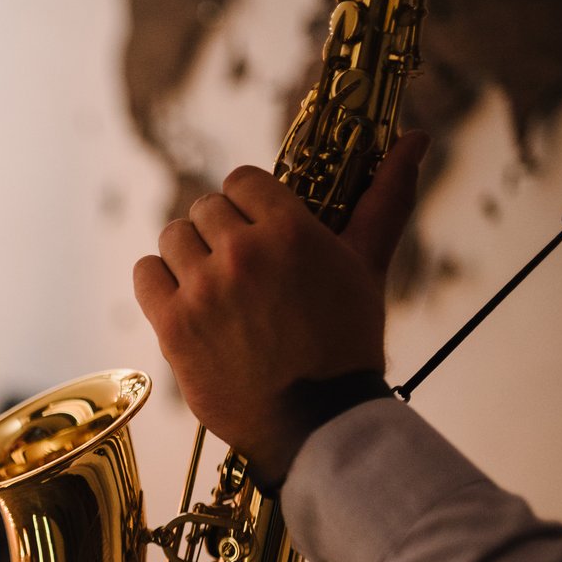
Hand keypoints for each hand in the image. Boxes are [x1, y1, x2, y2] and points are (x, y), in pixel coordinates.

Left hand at [133, 131, 429, 482]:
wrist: (317, 422)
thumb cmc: (346, 343)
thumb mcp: (367, 267)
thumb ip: (385, 200)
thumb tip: (416, 139)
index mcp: (290, 230)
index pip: (243, 180)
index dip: (248, 202)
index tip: (256, 228)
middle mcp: (241, 253)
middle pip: (205, 208)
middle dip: (221, 231)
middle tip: (240, 267)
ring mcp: (203, 290)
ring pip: (173, 236)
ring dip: (188, 254)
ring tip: (213, 285)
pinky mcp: (174, 325)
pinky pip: (145, 273)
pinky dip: (158, 280)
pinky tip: (184, 299)